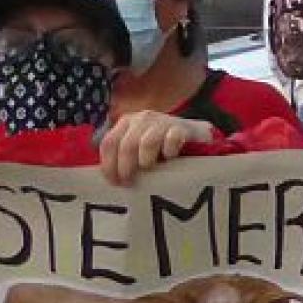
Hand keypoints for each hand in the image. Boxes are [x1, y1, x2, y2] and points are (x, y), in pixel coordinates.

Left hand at [100, 109, 215, 185]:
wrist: (194, 135)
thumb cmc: (161, 148)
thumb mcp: (137, 148)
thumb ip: (123, 156)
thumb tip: (110, 178)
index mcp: (126, 123)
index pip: (109, 142)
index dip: (108, 164)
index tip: (114, 182)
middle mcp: (142, 119)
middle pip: (126, 145)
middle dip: (125, 168)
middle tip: (130, 183)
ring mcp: (162, 121)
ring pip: (147, 142)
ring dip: (145, 161)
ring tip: (149, 169)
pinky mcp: (181, 127)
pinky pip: (172, 140)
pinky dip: (169, 152)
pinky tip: (170, 157)